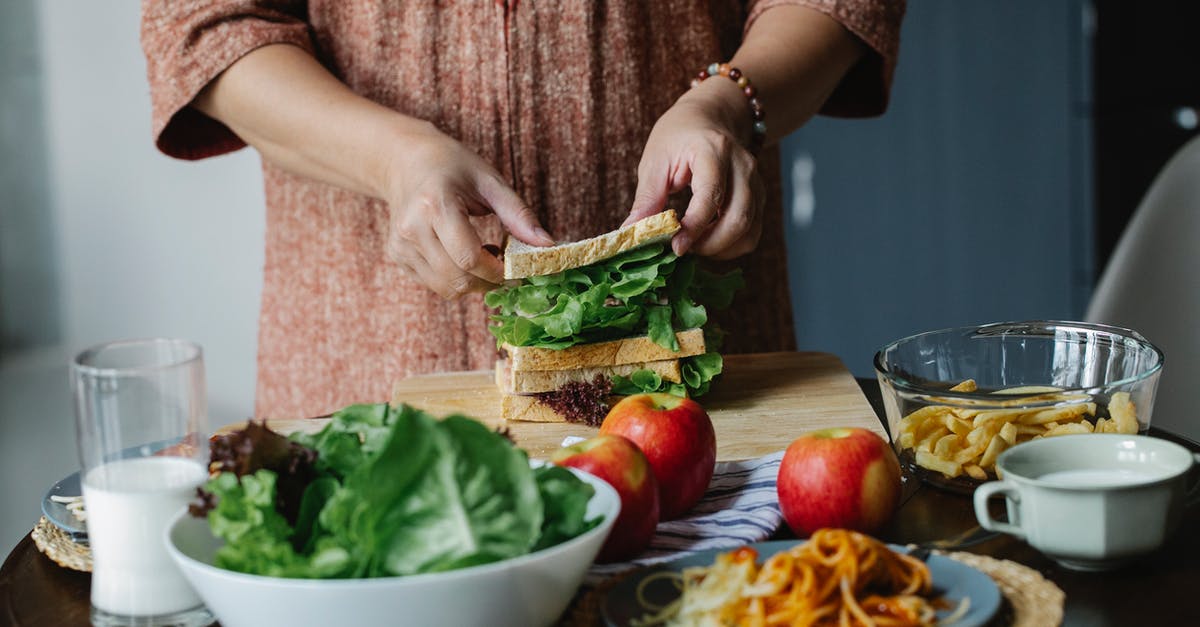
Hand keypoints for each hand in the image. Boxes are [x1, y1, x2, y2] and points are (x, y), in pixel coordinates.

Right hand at [383, 125, 553, 297]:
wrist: (405, 161)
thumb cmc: (452, 165)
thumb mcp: (490, 181)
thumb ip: (519, 215)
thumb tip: (548, 245)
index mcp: (435, 205)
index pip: (468, 257)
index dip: (497, 271)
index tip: (516, 267)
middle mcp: (411, 228)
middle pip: (457, 279)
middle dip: (489, 280)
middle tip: (504, 263)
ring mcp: (400, 245)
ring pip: (445, 288)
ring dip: (473, 282)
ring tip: (483, 255)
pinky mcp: (397, 256)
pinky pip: (434, 284)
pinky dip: (455, 278)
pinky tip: (461, 255)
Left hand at [625, 81, 764, 259]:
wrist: (710, 117)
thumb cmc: (678, 136)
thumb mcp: (655, 160)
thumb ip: (648, 197)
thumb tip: (632, 231)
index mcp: (714, 150)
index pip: (711, 195)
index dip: (694, 227)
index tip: (676, 247)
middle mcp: (742, 166)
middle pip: (738, 218)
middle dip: (710, 245)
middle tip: (681, 249)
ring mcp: (756, 182)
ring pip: (749, 230)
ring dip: (721, 249)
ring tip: (693, 246)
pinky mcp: (758, 197)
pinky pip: (752, 232)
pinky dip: (731, 246)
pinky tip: (708, 241)